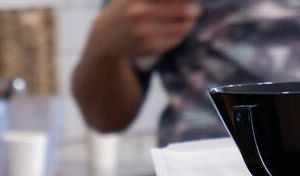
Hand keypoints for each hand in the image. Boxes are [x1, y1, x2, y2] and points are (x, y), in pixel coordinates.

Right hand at [85, 0, 201, 60]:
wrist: (104, 38)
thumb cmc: (124, 10)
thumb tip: (188, 2)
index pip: (174, 0)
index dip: (186, 1)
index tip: (191, 2)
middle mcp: (140, 13)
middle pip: (183, 9)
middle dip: (193, 9)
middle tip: (196, 10)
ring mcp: (145, 32)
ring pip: (182, 26)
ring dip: (188, 23)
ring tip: (188, 20)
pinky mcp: (149, 48)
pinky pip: (176, 39)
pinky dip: (180, 34)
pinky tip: (176, 32)